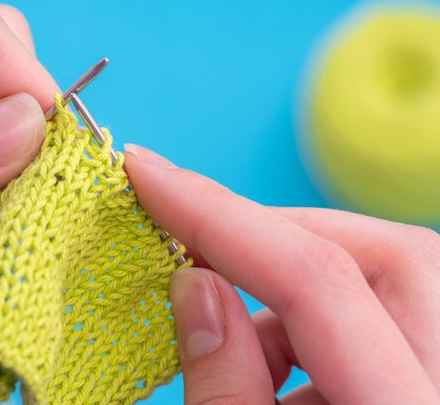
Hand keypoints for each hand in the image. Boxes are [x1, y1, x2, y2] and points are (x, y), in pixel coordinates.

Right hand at [125, 144, 439, 403]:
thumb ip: (223, 386)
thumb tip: (193, 285)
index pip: (318, 278)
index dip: (219, 214)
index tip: (148, 175)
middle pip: (386, 254)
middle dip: (272, 237)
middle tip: (195, 253)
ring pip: (388, 276)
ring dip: (289, 290)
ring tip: (229, 343)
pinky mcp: (433, 371)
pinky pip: (384, 313)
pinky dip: (310, 322)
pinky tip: (269, 368)